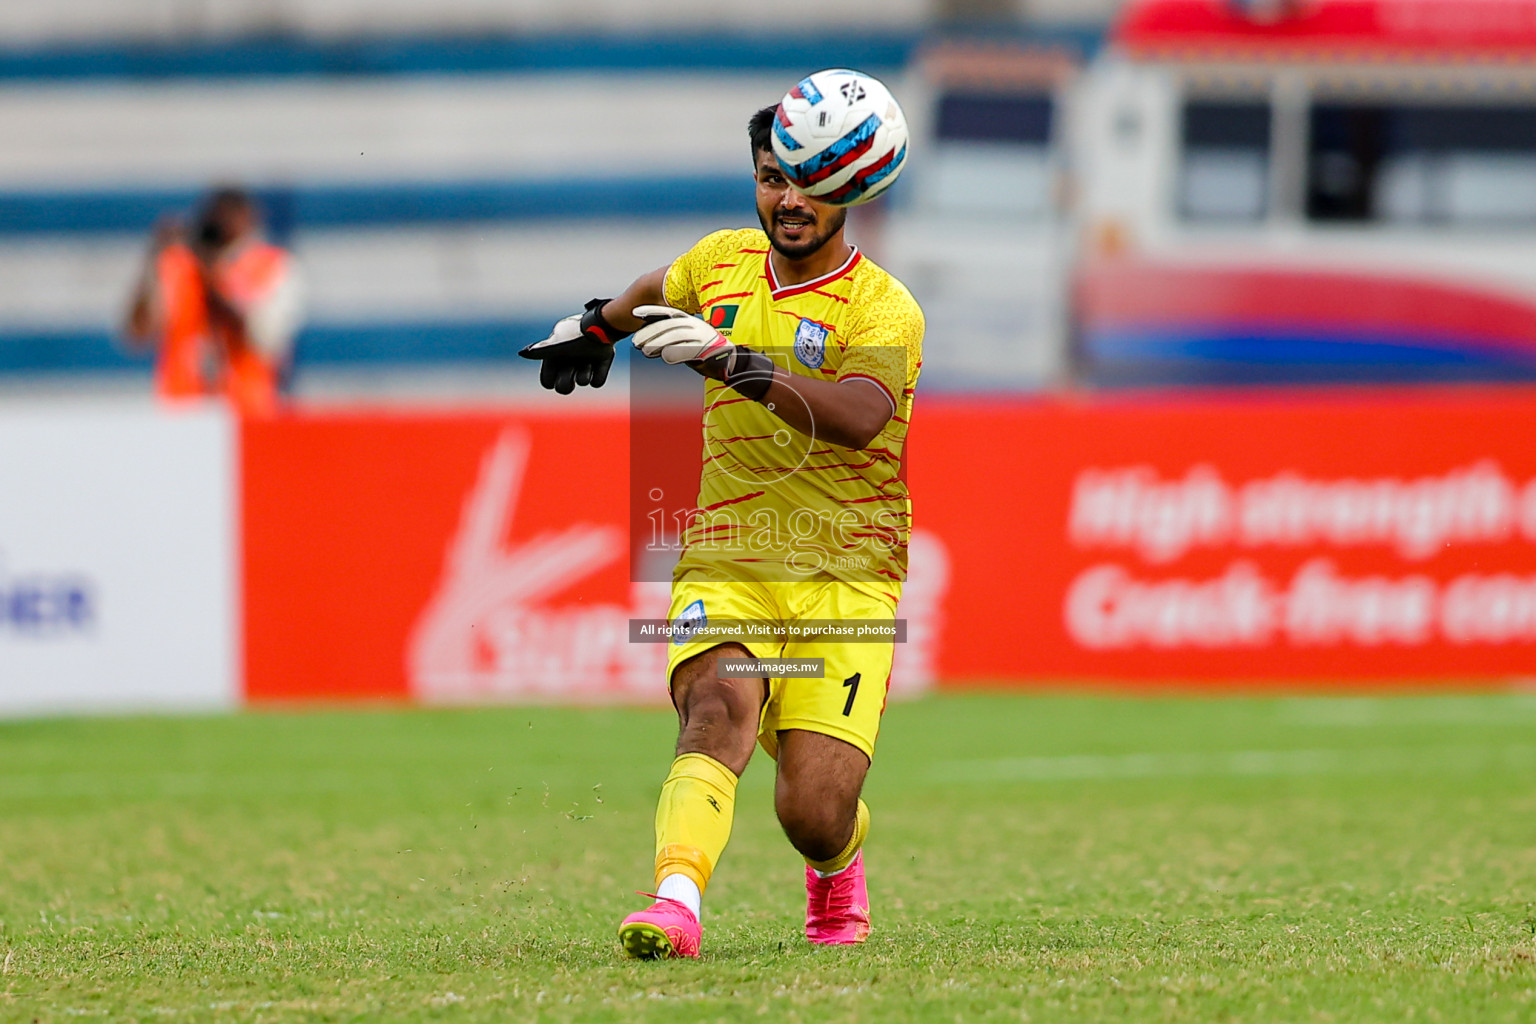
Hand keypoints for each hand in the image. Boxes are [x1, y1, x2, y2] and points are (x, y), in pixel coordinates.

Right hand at [519, 298, 624, 393]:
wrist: (603, 327)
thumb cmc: (575, 337)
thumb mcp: (556, 346)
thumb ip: (540, 351)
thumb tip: (522, 353)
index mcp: (556, 354)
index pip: (547, 380)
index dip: (550, 379)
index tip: (556, 370)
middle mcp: (569, 358)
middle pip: (563, 387)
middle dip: (566, 380)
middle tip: (571, 370)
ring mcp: (586, 361)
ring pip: (582, 382)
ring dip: (584, 373)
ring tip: (587, 361)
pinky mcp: (601, 362)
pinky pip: (598, 382)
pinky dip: (598, 374)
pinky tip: (598, 362)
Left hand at [631, 304, 777, 400]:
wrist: (734, 365)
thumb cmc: (710, 357)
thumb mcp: (689, 346)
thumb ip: (673, 343)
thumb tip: (651, 344)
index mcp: (692, 322)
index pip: (668, 313)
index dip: (651, 312)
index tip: (635, 313)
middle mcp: (696, 326)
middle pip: (667, 326)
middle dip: (649, 333)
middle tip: (635, 342)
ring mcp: (701, 337)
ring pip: (673, 336)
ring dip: (657, 343)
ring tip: (645, 351)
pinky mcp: (705, 350)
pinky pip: (685, 350)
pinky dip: (672, 354)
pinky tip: (664, 357)